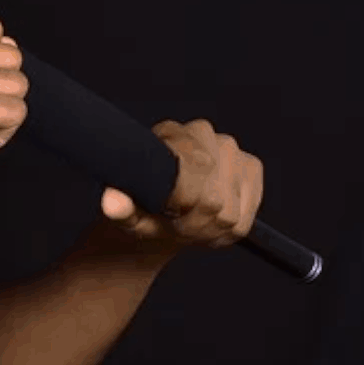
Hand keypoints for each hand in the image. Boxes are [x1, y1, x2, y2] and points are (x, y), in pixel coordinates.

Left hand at [98, 119, 262, 254]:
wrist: (163, 212)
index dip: (182, 206)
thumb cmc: (142, 206)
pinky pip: (245, 219)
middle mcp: (203, 133)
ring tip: (189, 224)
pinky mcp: (251, 168)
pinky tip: (210, 223)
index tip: (168, 213)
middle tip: (175, 225)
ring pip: (229, 214)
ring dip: (209, 229)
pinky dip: (227, 231)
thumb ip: (118, 207)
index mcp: (168, 134)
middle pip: (212, 200)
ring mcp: (231, 149)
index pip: (191, 177)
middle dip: (193, 223)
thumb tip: (111, 203)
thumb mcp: (125, 211)